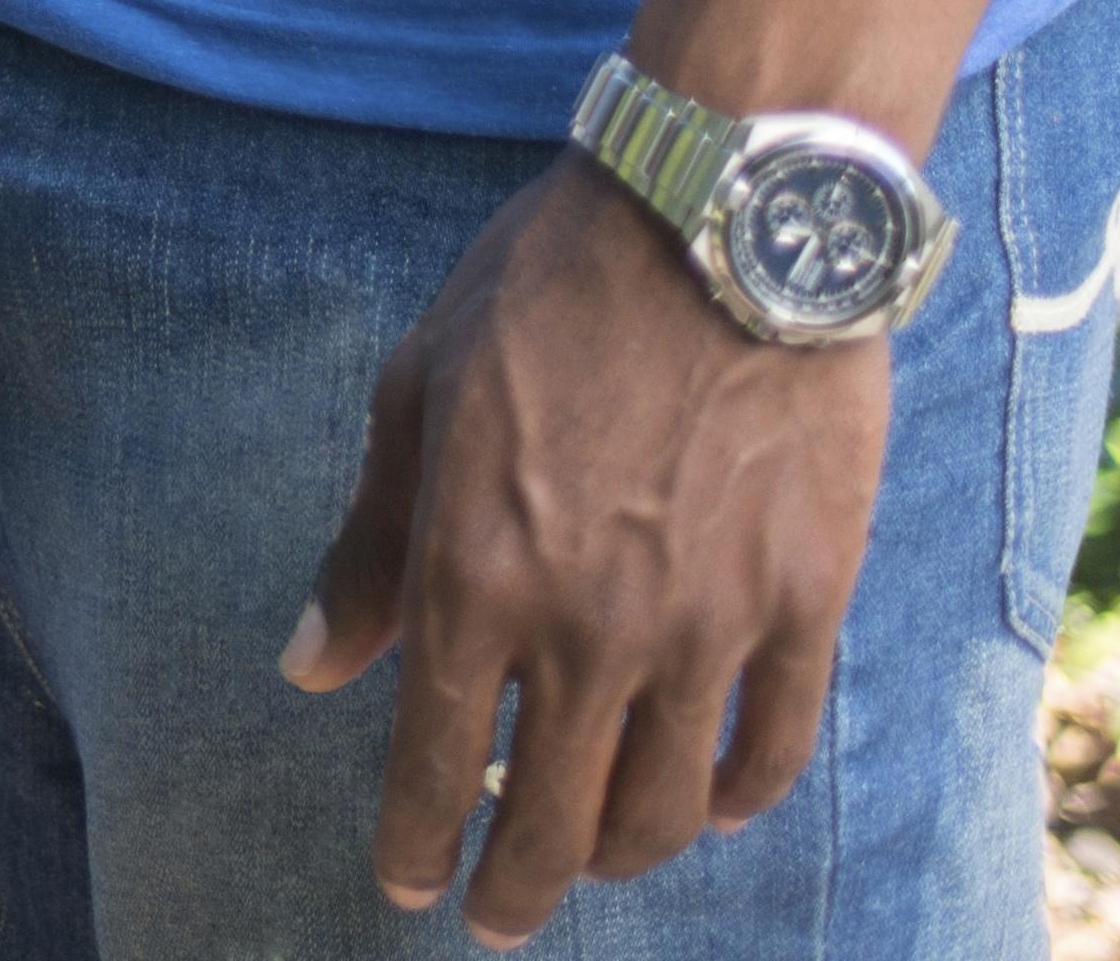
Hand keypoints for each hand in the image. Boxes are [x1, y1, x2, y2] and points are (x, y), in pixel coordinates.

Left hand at [286, 158, 886, 940]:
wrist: (718, 227)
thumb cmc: (543, 292)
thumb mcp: (415, 396)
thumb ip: (370, 549)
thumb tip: (313, 667)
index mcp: (474, 574)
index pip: (439, 761)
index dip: (418, 843)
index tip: (405, 887)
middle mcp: (589, 624)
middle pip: (557, 817)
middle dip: (517, 886)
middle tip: (496, 915)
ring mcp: (708, 624)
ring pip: (669, 807)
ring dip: (623, 857)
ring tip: (594, 864)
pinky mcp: (805, 603)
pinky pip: (773, 744)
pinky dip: (738, 797)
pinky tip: (711, 807)